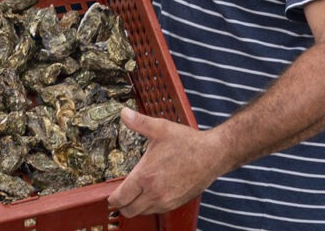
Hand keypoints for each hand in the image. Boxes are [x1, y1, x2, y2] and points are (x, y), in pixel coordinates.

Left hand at [107, 107, 222, 217]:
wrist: (212, 155)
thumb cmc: (188, 142)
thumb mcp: (161, 128)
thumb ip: (139, 122)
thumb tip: (124, 112)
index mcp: (146, 176)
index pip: (120, 199)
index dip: (112, 198)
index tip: (112, 192)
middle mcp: (154, 193)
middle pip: (128, 210)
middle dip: (122, 204)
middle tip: (123, 193)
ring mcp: (166, 201)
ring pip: (142, 212)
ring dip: (137, 205)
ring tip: (139, 191)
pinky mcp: (176, 204)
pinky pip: (157, 210)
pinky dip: (151, 205)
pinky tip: (154, 191)